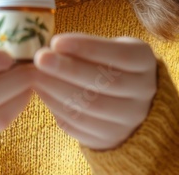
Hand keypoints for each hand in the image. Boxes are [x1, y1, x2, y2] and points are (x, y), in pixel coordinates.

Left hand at [32, 34, 156, 149]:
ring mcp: (130, 119)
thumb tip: (50, 46)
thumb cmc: (111, 66)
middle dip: (67, 69)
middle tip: (39, 58)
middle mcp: (143, 92)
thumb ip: (86, 47)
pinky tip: (42, 92)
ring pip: (91, 107)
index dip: (87, 47)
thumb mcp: (109, 49)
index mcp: (144, 61)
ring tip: (34, 75)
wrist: (128, 103)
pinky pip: (80, 125)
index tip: (56, 41)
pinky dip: (57, 108)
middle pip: (105, 82)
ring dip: (57, 89)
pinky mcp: (110, 138)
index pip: (119, 54)